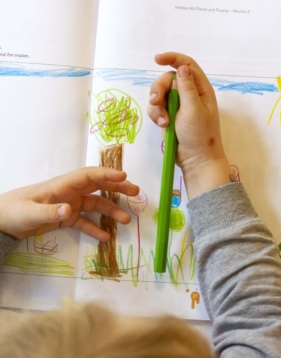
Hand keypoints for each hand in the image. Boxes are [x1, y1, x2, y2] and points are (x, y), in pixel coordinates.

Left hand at [0, 168, 138, 240]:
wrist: (1, 221)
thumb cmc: (13, 211)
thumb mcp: (29, 212)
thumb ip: (50, 212)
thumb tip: (70, 209)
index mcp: (62, 185)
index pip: (89, 176)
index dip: (107, 174)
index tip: (124, 176)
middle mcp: (70, 193)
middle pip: (99, 186)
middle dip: (118, 187)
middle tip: (136, 192)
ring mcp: (70, 205)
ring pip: (96, 205)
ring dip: (111, 211)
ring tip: (126, 220)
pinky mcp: (66, 218)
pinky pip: (86, 222)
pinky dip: (96, 228)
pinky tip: (106, 237)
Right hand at [147, 52, 231, 198]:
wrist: (196, 160)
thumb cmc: (200, 136)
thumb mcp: (194, 110)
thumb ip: (187, 88)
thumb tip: (182, 68)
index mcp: (201, 89)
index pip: (187, 65)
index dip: (172, 58)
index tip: (157, 59)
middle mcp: (190, 94)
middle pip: (168, 79)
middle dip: (159, 89)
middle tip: (156, 101)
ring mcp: (179, 105)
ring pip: (159, 93)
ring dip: (157, 106)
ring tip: (163, 122)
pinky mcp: (170, 115)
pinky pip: (156, 107)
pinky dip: (156, 115)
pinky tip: (162, 126)